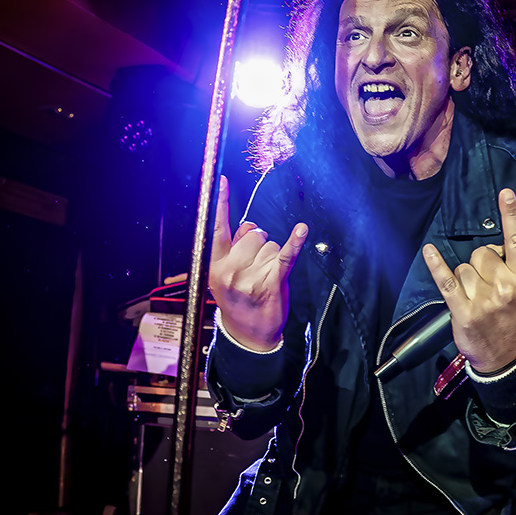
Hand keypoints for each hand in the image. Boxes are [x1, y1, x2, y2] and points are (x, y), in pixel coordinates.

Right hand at [209, 176, 306, 351]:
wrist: (248, 333)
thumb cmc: (236, 300)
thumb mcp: (222, 275)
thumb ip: (231, 248)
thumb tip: (248, 226)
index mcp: (214, 265)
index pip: (216, 228)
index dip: (219, 203)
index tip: (220, 181)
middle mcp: (231, 269)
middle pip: (252, 233)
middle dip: (258, 243)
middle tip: (255, 265)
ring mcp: (251, 277)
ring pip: (269, 244)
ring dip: (271, 255)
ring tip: (264, 276)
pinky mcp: (273, 282)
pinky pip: (285, 255)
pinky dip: (295, 242)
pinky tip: (302, 230)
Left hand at [422, 188, 515, 372]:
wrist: (507, 357)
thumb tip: (501, 241)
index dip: (511, 215)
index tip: (505, 194)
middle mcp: (506, 288)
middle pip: (482, 252)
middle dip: (481, 262)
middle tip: (489, 283)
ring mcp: (483, 300)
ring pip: (464, 266)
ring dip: (466, 277)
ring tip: (477, 296)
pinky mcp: (463, 310)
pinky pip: (446, 279)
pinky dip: (436, 264)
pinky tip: (429, 251)